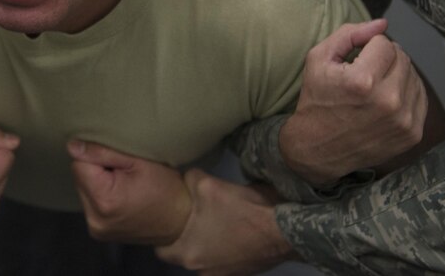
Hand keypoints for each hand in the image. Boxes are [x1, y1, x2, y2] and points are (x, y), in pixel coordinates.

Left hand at [68, 140, 190, 245]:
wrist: (181, 221)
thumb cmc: (165, 188)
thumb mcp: (138, 162)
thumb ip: (102, 152)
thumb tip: (72, 146)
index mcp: (104, 200)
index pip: (79, 163)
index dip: (98, 157)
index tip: (119, 161)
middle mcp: (94, 219)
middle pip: (79, 177)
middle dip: (97, 170)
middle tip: (124, 173)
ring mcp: (95, 228)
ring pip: (83, 189)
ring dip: (97, 182)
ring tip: (124, 184)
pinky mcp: (98, 232)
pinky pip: (89, 203)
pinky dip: (101, 195)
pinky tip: (120, 196)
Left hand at [156, 169, 290, 274]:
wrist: (284, 230)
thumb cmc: (241, 210)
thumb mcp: (207, 184)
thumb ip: (188, 181)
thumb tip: (185, 178)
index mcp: (187, 255)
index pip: (160, 250)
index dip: (162, 232)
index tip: (167, 218)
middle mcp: (202, 270)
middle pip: (183, 253)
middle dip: (184, 236)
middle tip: (188, 215)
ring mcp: (223, 275)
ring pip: (204, 256)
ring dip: (205, 242)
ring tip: (211, 220)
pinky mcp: (242, 272)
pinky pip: (224, 259)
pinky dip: (224, 247)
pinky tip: (230, 229)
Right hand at [279, 19, 427, 184]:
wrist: (318, 149)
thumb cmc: (317, 101)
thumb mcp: (318, 59)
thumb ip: (349, 34)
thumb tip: (382, 24)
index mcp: (363, 81)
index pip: (384, 43)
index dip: (367, 46)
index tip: (354, 60)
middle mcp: (388, 101)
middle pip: (402, 57)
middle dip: (384, 58)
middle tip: (365, 71)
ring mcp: (404, 120)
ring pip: (414, 75)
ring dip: (397, 74)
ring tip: (375, 85)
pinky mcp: (413, 133)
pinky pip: (420, 97)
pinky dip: (405, 92)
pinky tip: (386, 98)